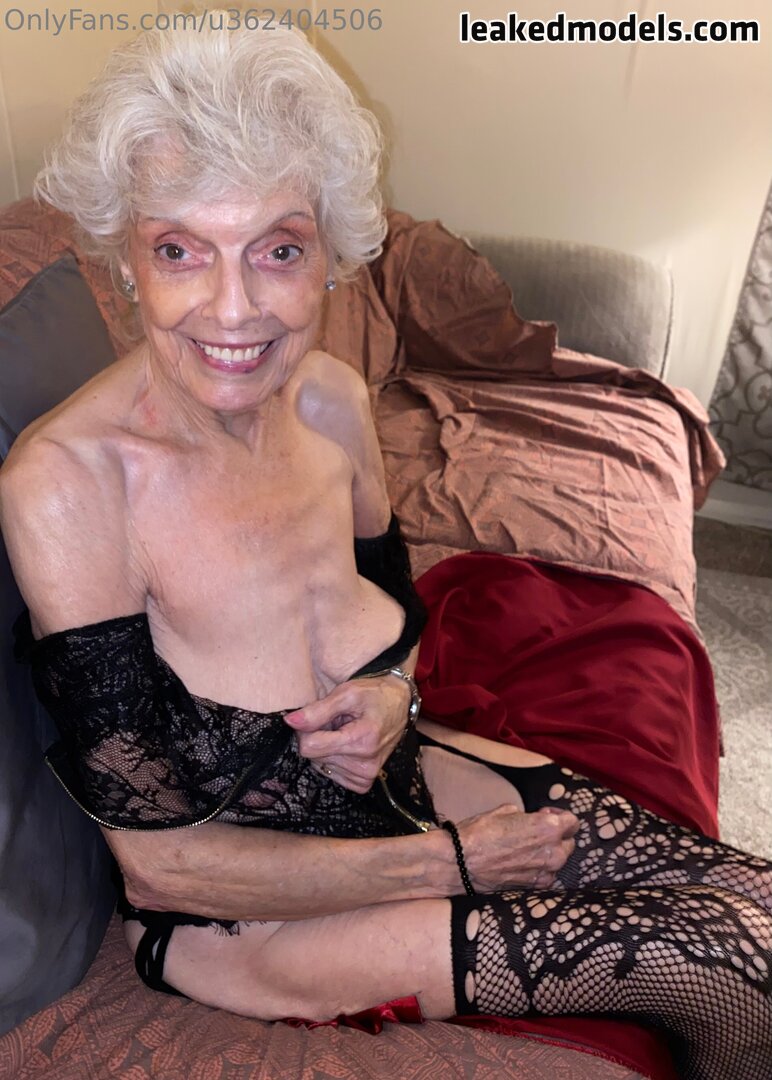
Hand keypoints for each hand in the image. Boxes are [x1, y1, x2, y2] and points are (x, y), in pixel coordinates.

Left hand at [284, 675, 410, 793]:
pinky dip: (333, 760)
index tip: (317, 716)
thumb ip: (317, 710)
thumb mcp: (346, 694)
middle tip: (338, 722)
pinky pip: (332, 775)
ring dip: (327, 747)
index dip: (306, 730)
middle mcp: (365, 764)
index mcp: (361, 741)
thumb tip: (290, 722)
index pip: (309, 747)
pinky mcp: (364, 782)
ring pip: (320, 766)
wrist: (399, 703)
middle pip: (314, 757)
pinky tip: (347, 746)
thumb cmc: (374, 694)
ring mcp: (366, 776)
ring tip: (346, 731)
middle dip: (319, 737)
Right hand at [456, 804, 579, 890]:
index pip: (573, 823)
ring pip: (558, 861)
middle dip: (556, 836)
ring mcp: (545, 874)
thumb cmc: (480, 832)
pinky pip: (545, 876)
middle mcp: (553, 853)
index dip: (560, 816)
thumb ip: (527, 816)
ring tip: (526, 849)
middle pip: (568, 843)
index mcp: (549, 828)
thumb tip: (530, 820)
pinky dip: (538, 869)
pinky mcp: (533, 888)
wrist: (461, 863)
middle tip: (535, 832)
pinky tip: (521, 863)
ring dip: (548, 854)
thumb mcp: (505, 811)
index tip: (546, 815)